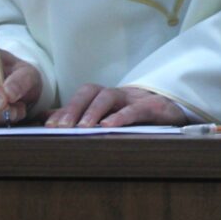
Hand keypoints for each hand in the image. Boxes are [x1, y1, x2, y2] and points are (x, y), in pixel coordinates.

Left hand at [44, 85, 187, 127]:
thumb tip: (44, 116)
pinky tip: (109, 127)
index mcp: (105, 98)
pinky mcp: (154, 106)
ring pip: (110, 96)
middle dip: (74, 108)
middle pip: (92, 91)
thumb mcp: (109, 116)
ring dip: (93, 111)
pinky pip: (135, 109)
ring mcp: (136, 98)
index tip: (48, 125)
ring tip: (83, 128)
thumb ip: (78, 115)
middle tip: (60, 127)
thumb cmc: (138, 115)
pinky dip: (121, 116)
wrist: (175, 109)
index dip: (64, 108)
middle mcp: (118, 95)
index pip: (81, 96)